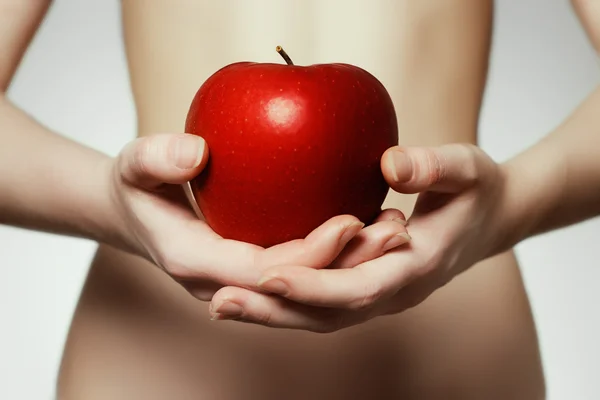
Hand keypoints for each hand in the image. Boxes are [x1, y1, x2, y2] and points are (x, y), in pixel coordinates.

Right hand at [107, 132, 410, 300]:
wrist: (134, 211)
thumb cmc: (138, 185)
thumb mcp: (134, 164)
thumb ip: (156, 157)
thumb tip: (196, 154)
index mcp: (197, 264)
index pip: (264, 272)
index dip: (311, 255)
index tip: (350, 220)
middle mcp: (224, 285)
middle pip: (296, 288)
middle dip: (347, 266)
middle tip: (393, 228)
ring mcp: (243, 283)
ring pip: (306, 286)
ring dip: (353, 264)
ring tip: (395, 229)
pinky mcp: (257, 270)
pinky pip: (303, 270)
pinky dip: (338, 255)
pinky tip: (370, 224)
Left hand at [208, 143, 507, 330]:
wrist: (491, 218)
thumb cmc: (477, 190)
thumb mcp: (467, 168)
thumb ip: (434, 166)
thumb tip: (390, 164)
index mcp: (418, 268)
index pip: (360, 288)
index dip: (315, 286)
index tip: (267, 274)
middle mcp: (395, 292)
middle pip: (329, 316)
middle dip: (275, 312)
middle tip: (220, 302)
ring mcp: (379, 294)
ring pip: (320, 317)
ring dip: (272, 314)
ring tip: (220, 304)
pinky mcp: (366, 285)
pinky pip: (321, 303)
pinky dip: (285, 302)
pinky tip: (249, 290)